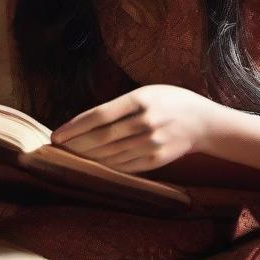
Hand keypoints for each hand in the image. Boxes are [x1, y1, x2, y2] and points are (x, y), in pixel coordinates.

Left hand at [51, 84, 220, 173]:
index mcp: (140, 99)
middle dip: (75, 145)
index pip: (99, 115)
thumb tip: (84, 122)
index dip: (74, 127)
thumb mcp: (146, 92)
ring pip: (111, 154)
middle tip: (58, 149)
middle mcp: (146, 121)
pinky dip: (105, 167)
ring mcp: (153, 142)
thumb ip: (119, 106)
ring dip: (87, 157)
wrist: (203, 122)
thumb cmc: (169, 102)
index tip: (56, 135)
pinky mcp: (158, 159)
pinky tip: (92, 165)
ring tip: (70, 157)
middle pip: (102, 137)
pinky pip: (125, 166)